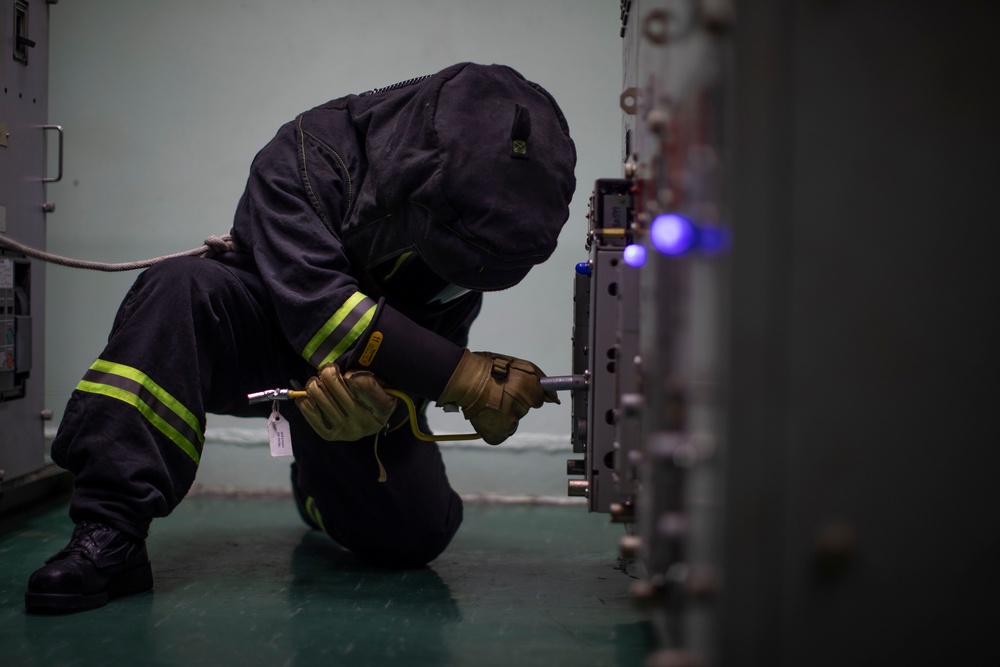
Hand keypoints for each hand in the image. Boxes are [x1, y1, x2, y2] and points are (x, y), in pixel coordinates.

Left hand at [296, 365, 396, 440]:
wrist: (372, 420)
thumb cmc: (374, 395)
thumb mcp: (380, 383)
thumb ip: (366, 376)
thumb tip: (343, 376)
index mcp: (383, 406)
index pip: (363, 384)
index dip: (352, 375)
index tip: (350, 375)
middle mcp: (366, 422)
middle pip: (338, 390)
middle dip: (329, 375)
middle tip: (328, 370)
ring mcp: (348, 431)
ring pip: (322, 400)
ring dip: (315, 386)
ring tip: (317, 382)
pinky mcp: (333, 436)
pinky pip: (313, 418)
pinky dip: (305, 404)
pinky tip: (305, 396)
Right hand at [437, 350, 558, 444]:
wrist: (463, 379)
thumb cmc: (488, 367)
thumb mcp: (519, 366)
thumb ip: (540, 379)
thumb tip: (554, 398)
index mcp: (528, 388)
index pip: (539, 398)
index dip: (527, 392)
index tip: (517, 390)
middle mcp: (521, 407)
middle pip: (524, 408)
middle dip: (514, 402)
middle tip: (498, 393)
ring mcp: (509, 422)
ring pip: (513, 420)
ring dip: (505, 414)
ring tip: (489, 402)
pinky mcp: (497, 434)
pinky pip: (503, 432)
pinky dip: (496, 426)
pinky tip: (487, 414)